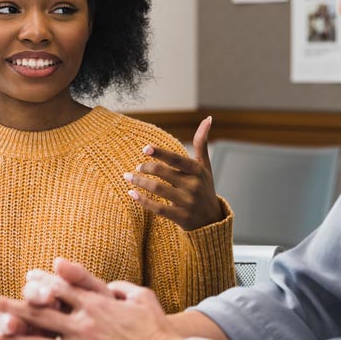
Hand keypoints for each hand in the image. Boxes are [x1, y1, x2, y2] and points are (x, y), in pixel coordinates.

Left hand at [0, 259, 180, 339]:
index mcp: (96, 305)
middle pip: (38, 314)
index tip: (22, 280)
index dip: (38, 284)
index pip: (60, 290)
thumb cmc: (157, 331)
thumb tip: (107, 283)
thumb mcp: (142, 298)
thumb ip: (121, 287)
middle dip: (9, 306)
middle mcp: (83, 326)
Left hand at [126, 116, 223, 230]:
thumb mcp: (205, 167)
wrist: (212, 220)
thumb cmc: (205, 188)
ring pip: (158, 189)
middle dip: (146, 168)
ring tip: (128, 177)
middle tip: (137, 166)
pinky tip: (131, 193)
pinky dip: (142, 200)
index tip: (145, 149)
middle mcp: (193, 186)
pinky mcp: (180, 217)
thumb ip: (202, 143)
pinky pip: (157, 208)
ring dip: (140, 182)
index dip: (161, 153)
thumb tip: (208, 118)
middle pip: (164, 173)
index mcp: (198, 171)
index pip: (177, 159)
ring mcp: (187, 203)